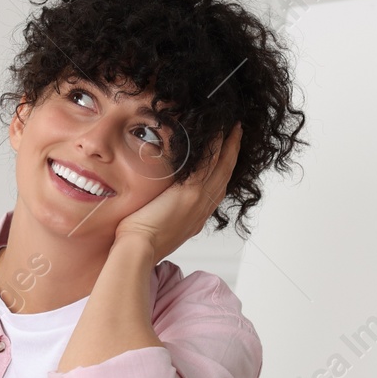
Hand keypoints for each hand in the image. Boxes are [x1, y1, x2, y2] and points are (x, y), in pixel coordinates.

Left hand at [114, 122, 241, 263]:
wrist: (139, 249)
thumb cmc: (140, 242)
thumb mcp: (159, 226)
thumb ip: (164, 211)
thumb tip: (156, 203)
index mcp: (197, 216)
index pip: (216, 187)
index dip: (223, 168)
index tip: (227, 153)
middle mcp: (203, 208)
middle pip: (225, 174)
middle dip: (232, 152)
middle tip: (237, 133)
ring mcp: (199, 200)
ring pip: (222, 167)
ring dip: (229, 145)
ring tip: (234, 128)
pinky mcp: (190, 193)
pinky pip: (207, 164)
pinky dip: (215, 147)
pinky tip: (218, 132)